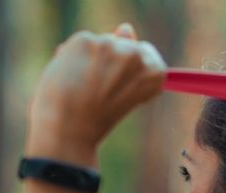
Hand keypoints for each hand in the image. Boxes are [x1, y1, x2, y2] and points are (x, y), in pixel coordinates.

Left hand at [26, 23, 165, 165]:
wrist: (70, 130)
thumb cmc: (97, 118)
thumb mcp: (123, 90)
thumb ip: (129, 59)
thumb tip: (126, 28)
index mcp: (155, 71)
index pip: (145, 53)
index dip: (128, 72)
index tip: (119, 92)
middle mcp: (136, 55)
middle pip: (120, 44)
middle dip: (108, 63)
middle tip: (98, 94)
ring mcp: (110, 45)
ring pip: (98, 43)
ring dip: (88, 60)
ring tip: (82, 88)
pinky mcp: (85, 41)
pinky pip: (78, 44)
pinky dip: (70, 58)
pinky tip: (70, 78)